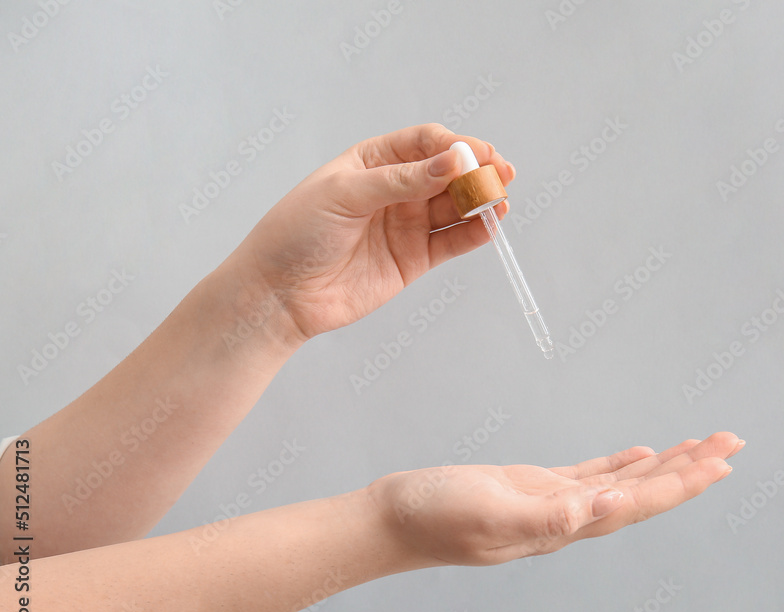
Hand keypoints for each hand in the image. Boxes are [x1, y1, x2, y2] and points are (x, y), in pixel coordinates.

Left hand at [231, 123, 514, 340]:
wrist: (279, 294)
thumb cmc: (297, 232)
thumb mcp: (345, 194)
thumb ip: (401, 180)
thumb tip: (452, 161)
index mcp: (373, 162)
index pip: (425, 143)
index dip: (454, 146)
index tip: (476, 154)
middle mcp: (395, 190)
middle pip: (447, 173)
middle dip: (476, 171)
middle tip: (501, 174)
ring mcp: (406, 225)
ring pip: (454, 206)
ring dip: (480, 202)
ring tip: (499, 200)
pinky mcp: (414, 259)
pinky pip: (452, 241)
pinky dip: (474, 234)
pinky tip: (490, 225)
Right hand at [367, 432, 743, 567]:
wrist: (395, 520)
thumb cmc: (433, 518)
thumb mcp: (490, 513)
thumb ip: (549, 518)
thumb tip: (608, 509)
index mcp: (563, 525)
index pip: (636, 504)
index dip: (680, 485)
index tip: (719, 463)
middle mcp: (568, 517)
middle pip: (642, 493)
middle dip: (689, 469)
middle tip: (730, 443)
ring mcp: (553, 502)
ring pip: (623, 482)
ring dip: (664, 465)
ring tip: (702, 447)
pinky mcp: (534, 487)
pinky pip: (592, 474)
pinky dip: (622, 464)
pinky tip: (642, 456)